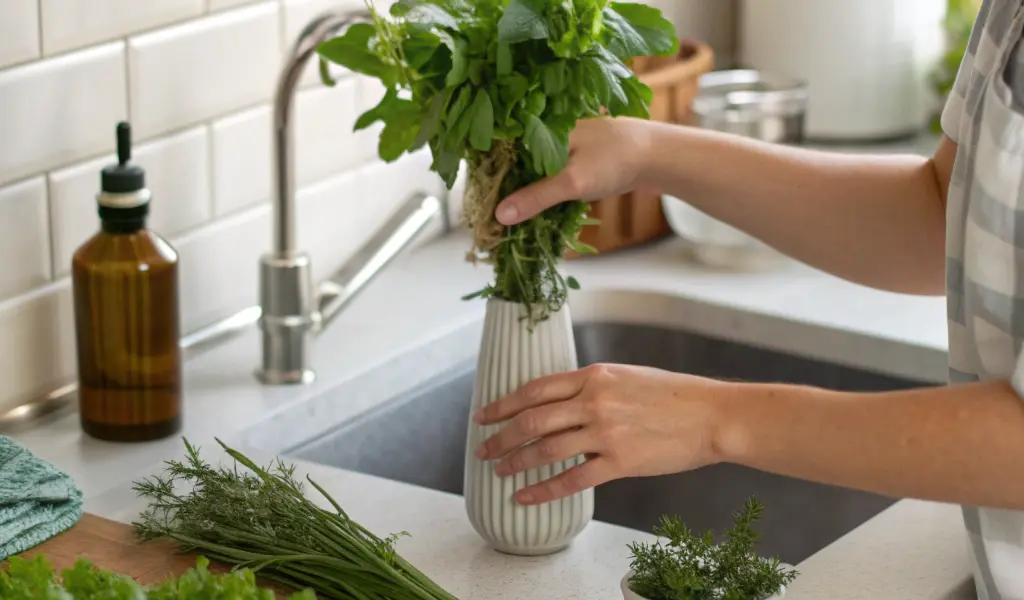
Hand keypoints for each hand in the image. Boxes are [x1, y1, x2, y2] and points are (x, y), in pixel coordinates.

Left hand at [473, 363, 727, 504]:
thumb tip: (560, 402)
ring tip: (500, 471)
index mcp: (594, 375)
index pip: (535, 389)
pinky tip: (525, 496)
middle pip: (532, 420)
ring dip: (516, 462)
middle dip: (501, 436)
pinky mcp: (620, 461)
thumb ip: (592, 387)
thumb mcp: (626, 377)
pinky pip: (571, 479)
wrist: (712, 415)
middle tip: (483, 449)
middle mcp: (595, 401)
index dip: (503, 403)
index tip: (484, 415)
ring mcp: (606, 432)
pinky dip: (542, 490)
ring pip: (545, 449)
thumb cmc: (674, 396)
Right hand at [494, 117, 656, 224]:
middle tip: (490, 223)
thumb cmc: (613, 159)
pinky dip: (540, 199)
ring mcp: (557, 152)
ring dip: (521, 199)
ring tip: (507, 225)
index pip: (498, 153)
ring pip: (529, 177)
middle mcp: (543, 139)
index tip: (477, 205)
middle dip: (502, 193)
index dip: (485, 178)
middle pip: (511, 168)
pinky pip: (546, 183)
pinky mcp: (570, 165)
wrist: (655, 156)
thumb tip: (500, 216)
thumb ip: (536, 198)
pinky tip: (533, 217)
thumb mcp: (571, 181)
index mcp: (537, 132)